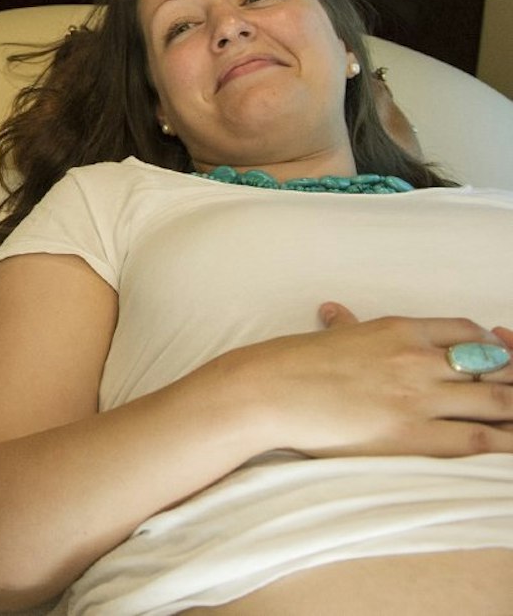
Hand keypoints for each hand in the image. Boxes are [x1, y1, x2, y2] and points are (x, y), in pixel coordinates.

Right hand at [216, 303, 512, 459]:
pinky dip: (504, 442)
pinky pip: (477, 439)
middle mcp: (417, 359)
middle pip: (493, 365)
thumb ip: (346, 326)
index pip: (468, 331)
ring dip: (512, 408)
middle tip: (510, 390)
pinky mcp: (413, 434)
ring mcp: (418, 397)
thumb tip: (335, 312)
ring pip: (496, 401)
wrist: (268, 391)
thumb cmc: (291, 362)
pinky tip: (509, 443)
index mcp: (398, 329)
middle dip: (510, 378)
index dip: (493, 345)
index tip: (497, 358)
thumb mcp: (330, 336)